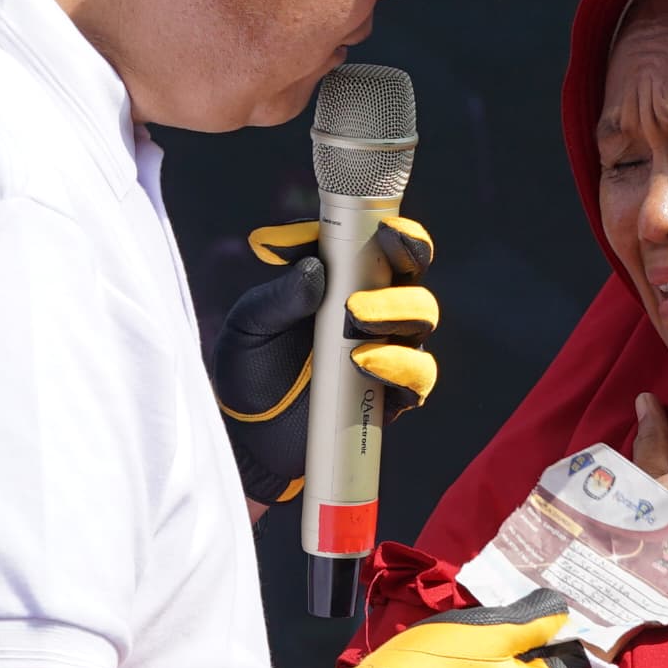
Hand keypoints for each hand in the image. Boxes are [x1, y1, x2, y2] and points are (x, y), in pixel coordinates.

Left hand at [211, 215, 437, 514]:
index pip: (387, 250)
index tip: (387, 230)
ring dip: (395, 321)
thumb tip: (313, 268)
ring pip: (421, 325)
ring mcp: (387, 355)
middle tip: (356, 300)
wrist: (246, 437)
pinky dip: (399, 369)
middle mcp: (375, 315)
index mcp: (346, 284)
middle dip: (399, 283)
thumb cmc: (248, 369)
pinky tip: (364, 364)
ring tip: (355, 334)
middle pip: (414, 284)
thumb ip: (277, 295)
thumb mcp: (249, 324)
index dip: (398, 234)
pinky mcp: (390, 397)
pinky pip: (417, 379)